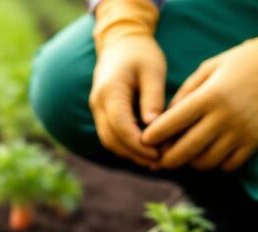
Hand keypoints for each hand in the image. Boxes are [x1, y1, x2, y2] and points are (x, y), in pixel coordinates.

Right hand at [90, 36, 164, 167]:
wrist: (121, 43)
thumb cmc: (141, 54)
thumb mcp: (153, 71)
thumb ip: (153, 98)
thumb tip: (154, 127)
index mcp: (110, 91)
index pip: (120, 125)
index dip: (138, 144)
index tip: (158, 154)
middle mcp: (98, 103)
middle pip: (112, 139)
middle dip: (135, 154)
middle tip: (159, 162)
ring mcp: (97, 109)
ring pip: (109, 141)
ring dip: (130, 153)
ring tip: (154, 161)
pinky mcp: (102, 114)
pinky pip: (111, 136)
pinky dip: (126, 146)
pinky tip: (145, 151)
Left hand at [142, 40, 257, 171]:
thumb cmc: (244, 62)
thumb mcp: (209, 68)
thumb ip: (185, 92)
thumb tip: (166, 117)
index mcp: (208, 97)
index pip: (171, 124)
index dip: (153, 136)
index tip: (145, 140)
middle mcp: (223, 118)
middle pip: (185, 151)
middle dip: (168, 159)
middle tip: (161, 158)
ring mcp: (240, 133)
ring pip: (205, 162)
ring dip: (192, 163)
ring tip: (187, 155)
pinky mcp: (255, 143)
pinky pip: (229, 165)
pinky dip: (216, 165)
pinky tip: (212, 155)